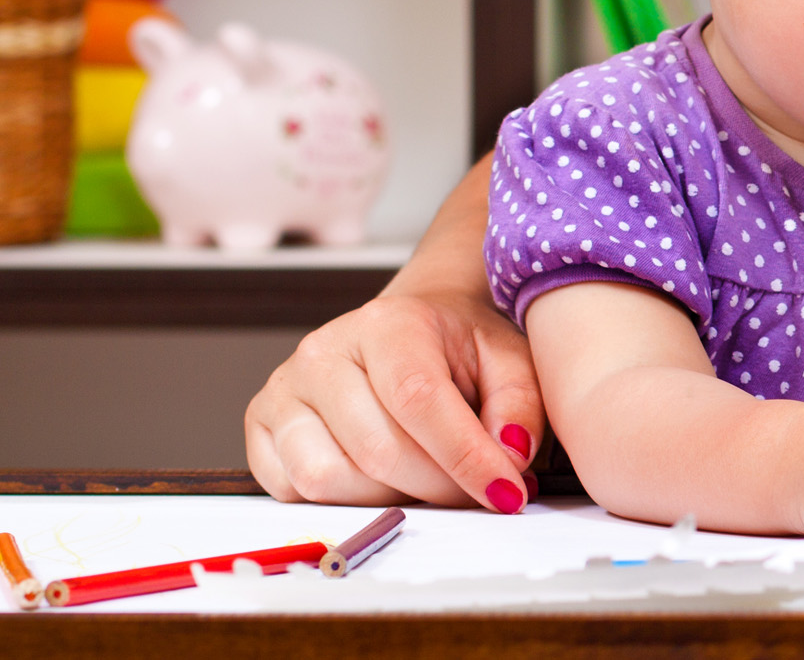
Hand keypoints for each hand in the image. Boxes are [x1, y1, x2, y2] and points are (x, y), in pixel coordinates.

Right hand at [245, 290, 543, 510]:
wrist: (408, 328)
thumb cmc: (458, 346)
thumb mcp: (510, 359)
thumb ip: (519, 405)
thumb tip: (508, 457)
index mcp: (387, 324)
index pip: (418, 400)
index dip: (464, 457)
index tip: (506, 493)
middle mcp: (323, 352)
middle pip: (377, 450)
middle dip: (438, 488)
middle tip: (477, 492)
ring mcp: (284, 388)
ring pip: (328, 478)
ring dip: (389, 498)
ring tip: (428, 480)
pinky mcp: (261, 425)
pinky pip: (291, 489)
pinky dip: (343, 501)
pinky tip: (382, 479)